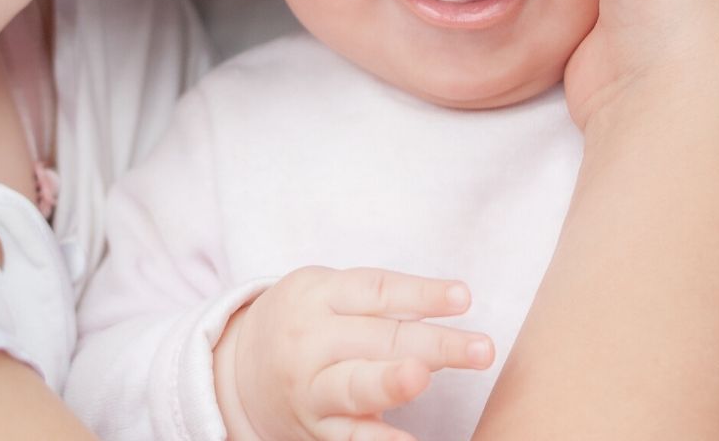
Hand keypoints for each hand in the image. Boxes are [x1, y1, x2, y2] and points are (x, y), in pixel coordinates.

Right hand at [212, 266, 494, 440]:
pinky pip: (350, 436)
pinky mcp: (316, 428)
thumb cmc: (305, 320)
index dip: (422, 294)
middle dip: (434, 344)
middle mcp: (311, 340)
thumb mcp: (328, 292)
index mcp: (318, 295)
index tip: (465, 297)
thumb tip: (455, 304)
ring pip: (356, 384)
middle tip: (482, 349)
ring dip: (392, 382)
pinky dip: (379, 440)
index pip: (377, 291)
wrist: (236, 366)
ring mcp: (311, 387)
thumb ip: (379, 298)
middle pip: (380, 339)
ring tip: (423, 377)